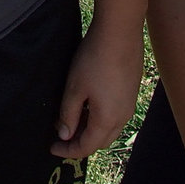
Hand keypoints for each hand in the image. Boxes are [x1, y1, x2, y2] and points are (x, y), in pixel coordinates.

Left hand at [51, 20, 142, 158]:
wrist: (120, 32)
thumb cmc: (94, 59)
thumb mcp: (74, 88)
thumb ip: (68, 115)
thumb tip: (64, 135)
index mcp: (107, 120)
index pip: (86, 147)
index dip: (68, 151)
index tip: (52, 148)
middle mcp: (123, 116)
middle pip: (100, 141)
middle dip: (81, 142)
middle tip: (62, 136)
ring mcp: (130, 103)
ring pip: (110, 128)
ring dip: (92, 129)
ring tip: (74, 118)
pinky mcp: (132, 90)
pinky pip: (116, 113)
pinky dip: (101, 117)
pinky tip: (90, 103)